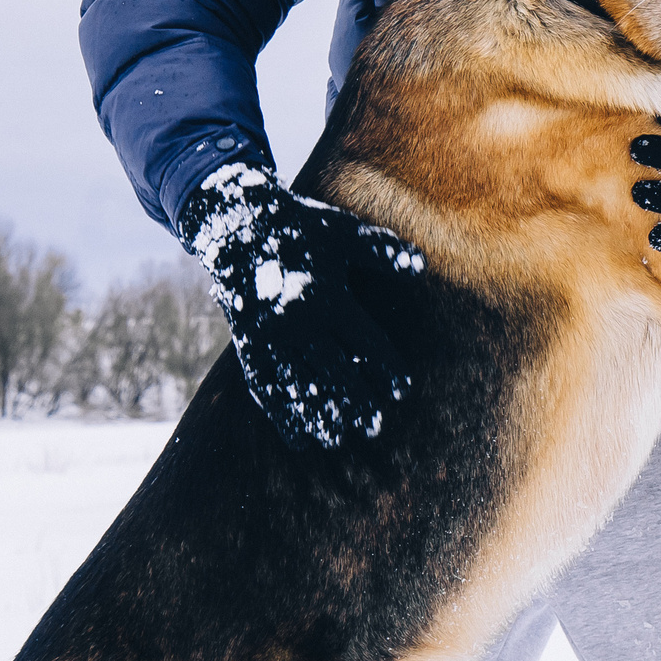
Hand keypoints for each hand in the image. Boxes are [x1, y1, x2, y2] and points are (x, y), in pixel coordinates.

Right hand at [176, 162, 425, 448]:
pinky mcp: (248, 344)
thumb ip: (382, 252)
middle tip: (375, 427)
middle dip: (355, 401)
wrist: (238, 222)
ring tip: (338, 438)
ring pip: (297, 384)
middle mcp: (297, 322)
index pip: (364, 343)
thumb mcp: (344, 232)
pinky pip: (265, 386)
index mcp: (326, 297)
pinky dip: (280, 414)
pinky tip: (297, 437)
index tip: (402, 390)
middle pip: (332, 371)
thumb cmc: (302, 227)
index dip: (385, 368)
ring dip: (318, 413)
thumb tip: (421, 266)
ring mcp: (269, 336)